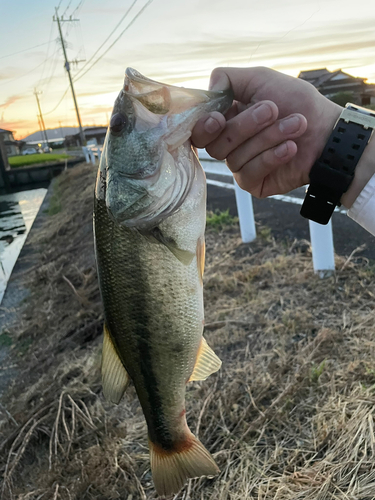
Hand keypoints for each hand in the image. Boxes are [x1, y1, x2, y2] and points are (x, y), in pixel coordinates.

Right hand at [192, 67, 341, 197]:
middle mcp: (230, 145)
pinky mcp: (253, 184)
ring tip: (296, 125)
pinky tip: (290, 148)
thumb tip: (209, 91)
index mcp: (226, 121)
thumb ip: (228, 78)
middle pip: (217, 144)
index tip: (218, 118)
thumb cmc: (297, 102)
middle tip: (273, 110)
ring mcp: (240, 166)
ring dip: (268, 138)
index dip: (204, 128)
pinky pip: (249, 174)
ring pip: (235, 158)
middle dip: (247, 125)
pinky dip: (271, 158)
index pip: (200, 131)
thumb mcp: (261, 78)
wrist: (327, 131)